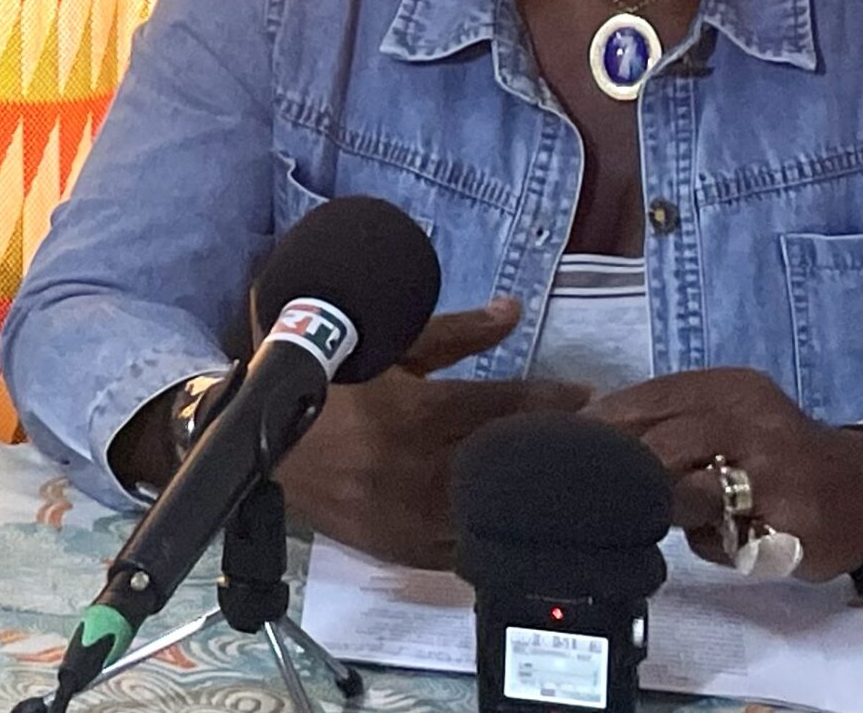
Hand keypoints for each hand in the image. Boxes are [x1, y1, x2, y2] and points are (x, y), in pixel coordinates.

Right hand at [277, 299, 589, 570]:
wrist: (264, 448)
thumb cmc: (328, 388)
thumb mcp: (388, 350)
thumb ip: (454, 333)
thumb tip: (510, 311)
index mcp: (414, 412)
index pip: (504, 406)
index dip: (555, 400)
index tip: (591, 398)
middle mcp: (417, 468)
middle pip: (511, 461)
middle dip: (557, 449)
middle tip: (598, 441)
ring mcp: (411, 517)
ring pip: (495, 510)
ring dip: (535, 496)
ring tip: (572, 484)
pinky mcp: (401, 551)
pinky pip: (467, 549)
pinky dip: (496, 534)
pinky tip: (524, 523)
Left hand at [585, 368, 862, 580]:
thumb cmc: (780, 453)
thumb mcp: (730, 414)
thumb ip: (672, 417)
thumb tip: (592, 426)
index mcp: (730, 388)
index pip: (652, 396)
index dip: (605, 422)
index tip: (569, 441)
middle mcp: (753, 420)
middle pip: (666, 440)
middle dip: (627, 467)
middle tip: (596, 487)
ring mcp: (773, 469)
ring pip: (694, 487)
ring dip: (667, 504)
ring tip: (656, 513)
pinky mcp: (790, 519)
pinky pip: (729, 535)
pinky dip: (710, 542)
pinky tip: (720, 537)